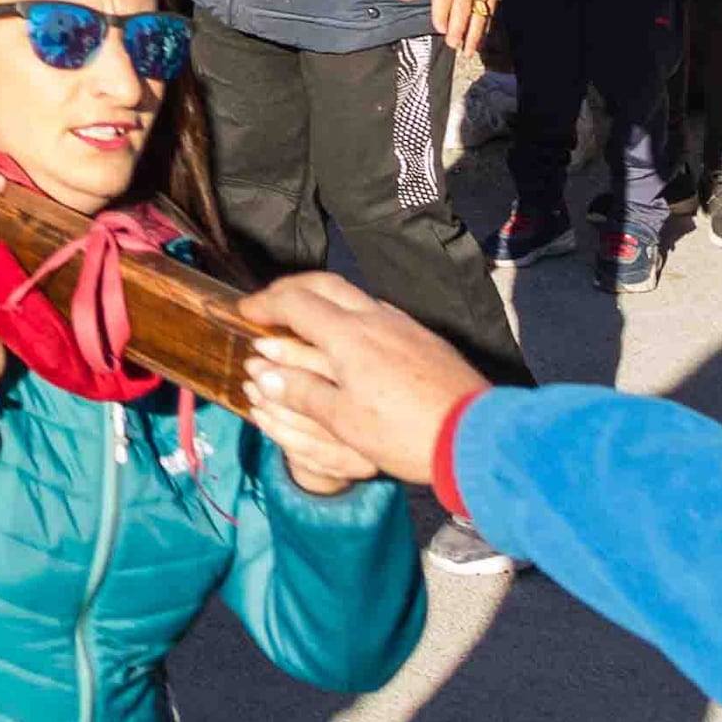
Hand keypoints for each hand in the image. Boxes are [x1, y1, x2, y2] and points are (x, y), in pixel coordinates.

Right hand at [235, 268, 489, 489]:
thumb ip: (302, 393)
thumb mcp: (344, 423)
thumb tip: (264, 374)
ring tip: (309, 320)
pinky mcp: (426, 339)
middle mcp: (375, 318)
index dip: (264, 304)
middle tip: (271, 303)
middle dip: (291, 288)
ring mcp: (405, 325)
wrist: (477, 438)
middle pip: (323, 284)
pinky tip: (355, 339)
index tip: (245, 312)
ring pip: (354, 295)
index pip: (295, 303)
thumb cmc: (404, 433)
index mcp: (348, 335)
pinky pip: (379, 311)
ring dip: (323, 298)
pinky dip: (352, 313)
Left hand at [400, 0, 494, 55]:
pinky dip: (487, 25)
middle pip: (461, 11)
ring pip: (478, 15)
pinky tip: (483, 36)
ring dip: (474, 34)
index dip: (441, 15)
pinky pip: (491, 11)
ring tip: (469, 50)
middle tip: (454, 46)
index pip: (443, 0)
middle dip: (458, 30)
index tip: (439, 29)